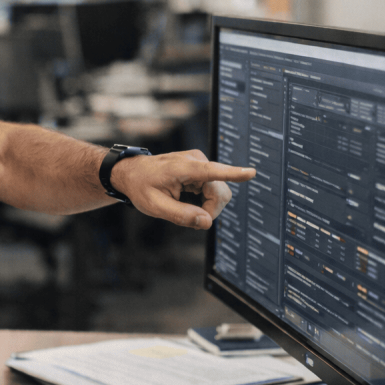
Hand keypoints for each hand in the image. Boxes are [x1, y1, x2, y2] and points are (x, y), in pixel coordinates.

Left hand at [114, 149, 254, 228]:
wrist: (132, 173)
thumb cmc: (141, 187)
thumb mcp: (155, 206)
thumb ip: (181, 215)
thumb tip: (207, 222)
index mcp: (183, 167)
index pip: (212, 171)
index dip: (233, 173)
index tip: (251, 172)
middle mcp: (197, 161)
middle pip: (220, 194)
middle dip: (209, 211)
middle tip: (189, 218)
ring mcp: (201, 163)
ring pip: (219, 194)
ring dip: (205, 206)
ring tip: (182, 205)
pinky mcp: (203, 169)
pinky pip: (213, 191)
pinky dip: (202, 201)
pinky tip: (185, 199)